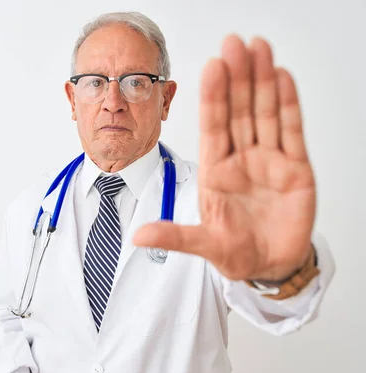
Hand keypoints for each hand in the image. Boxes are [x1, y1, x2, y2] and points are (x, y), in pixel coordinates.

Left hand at [134, 34, 314, 281]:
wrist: (271, 266)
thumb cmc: (236, 253)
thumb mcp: (205, 245)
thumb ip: (176, 237)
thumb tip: (138, 237)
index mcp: (215, 172)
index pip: (213, 127)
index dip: (213, 98)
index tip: (211, 67)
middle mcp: (240, 160)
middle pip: (238, 112)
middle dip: (237, 78)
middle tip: (235, 43)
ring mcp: (268, 161)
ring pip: (264, 114)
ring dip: (262, 81)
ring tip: (260, 48)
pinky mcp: (296, 168)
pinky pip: (291, 131)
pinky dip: (289, 105)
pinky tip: (282, 78)